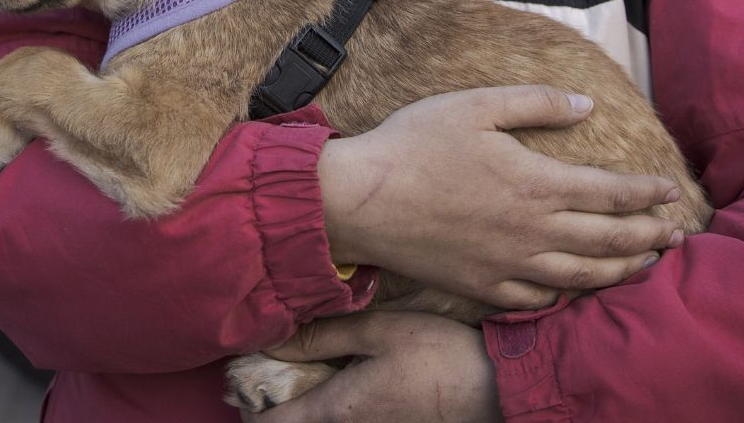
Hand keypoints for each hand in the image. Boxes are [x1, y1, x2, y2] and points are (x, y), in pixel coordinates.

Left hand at [240, 311, 501, 422]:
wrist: (499, 390)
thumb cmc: (441, 355)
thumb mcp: (380, 331)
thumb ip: (324, 336)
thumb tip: (275, 339)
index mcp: (338, 412)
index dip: (249, 403)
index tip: (245, 376)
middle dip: (272, 407)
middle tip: (272, 373)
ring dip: (303, 410)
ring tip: (304, 376)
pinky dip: (330, 413)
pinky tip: (342, 384)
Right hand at [318, 85, 684, 309]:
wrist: (359, 199)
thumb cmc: (414, 144)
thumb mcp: (476, 105)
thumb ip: (536, 103)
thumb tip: (587, 104)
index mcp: (537, 184)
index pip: (612, 193)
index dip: (647, 194)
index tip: (671, 192)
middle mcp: (533, 231)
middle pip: (608, 241)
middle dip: (649, 237)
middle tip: (676, 234)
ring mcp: (508, 264)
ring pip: (582, 276)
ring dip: (622, 271)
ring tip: (645, 265)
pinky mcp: (481, 286)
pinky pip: (537, 299)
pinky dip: (567, 297)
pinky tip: (576, 291)